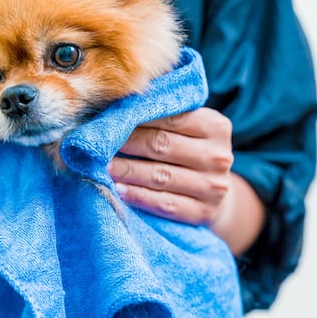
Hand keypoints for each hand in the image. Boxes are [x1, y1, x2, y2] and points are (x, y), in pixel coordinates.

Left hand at [107, 108, 233, 224]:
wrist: (213, 191)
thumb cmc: (189, 151)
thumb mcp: (189, 129)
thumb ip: (165, 115)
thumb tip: (120, 104)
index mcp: (216, 127)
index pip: (171, 118)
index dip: (138, 117)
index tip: (109, 117)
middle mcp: (218, 156)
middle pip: (162, 146)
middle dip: (126, 143)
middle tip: (98, 143)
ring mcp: (213, 187)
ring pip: (160, 176)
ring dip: (126, 170)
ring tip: (101, 166)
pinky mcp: (203, 213)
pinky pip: (164, 203)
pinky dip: (138, 196)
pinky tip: (118, 190)